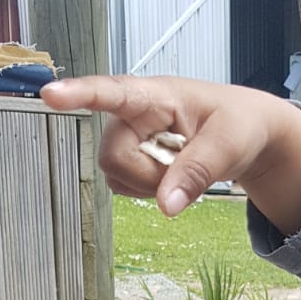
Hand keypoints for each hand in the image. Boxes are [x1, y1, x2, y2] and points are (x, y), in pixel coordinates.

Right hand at [39, 74, 300, 233]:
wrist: (249, 135)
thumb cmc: (239, 124)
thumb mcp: (229, 145)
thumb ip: (197, 172)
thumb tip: (166, 207)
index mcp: (155, 95)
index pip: (112, 92)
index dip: (80, 94)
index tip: (51, 95)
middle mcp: (133, 115)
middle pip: (113, 156)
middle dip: (147, 175)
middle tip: (186, 168)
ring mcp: (130, 139)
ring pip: (116, 175)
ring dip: (150, 184)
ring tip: (181, 165)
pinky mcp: (132, 161)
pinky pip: (125, 187)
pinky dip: (150, 192)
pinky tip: (170, 176)